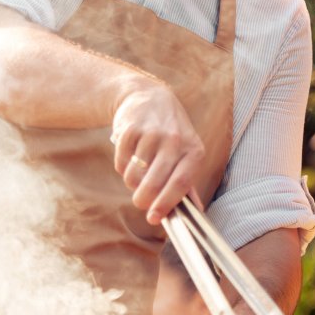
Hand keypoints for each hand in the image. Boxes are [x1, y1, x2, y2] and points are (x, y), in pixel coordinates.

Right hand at [111, 82, 204, 224]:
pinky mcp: (130, 129)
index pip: (181, 183)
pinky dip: (122, 167)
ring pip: (133, 176)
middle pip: (154, 184)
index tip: (154, 218)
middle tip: (141, 201)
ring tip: (138, 170)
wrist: (148, 96)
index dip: (166, 204)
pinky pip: (121, 163)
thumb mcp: (186, 152)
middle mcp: (174, 140)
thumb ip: (188, 183)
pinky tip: (130, 155)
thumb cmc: (171, 133)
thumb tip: (194, 213)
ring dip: (132, 182)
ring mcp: (151, 133)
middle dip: (143, 200)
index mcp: (193, 150)